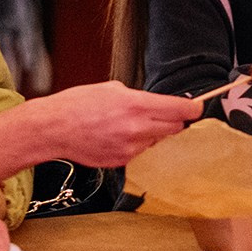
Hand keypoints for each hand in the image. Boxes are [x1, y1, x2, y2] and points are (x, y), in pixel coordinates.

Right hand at [33, 82, 202, 167]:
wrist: (54, 128)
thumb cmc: (79, 104)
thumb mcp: (113, 89)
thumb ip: (140, 98)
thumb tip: (158, 104)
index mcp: (137, 106)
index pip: (180, 110)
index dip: (193, 108)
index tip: (197, 107)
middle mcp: (137, 129)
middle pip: (174, 128)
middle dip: (173, 120)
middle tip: (163, 113)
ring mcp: (130, 148)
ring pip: (157, 141)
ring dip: (152, 134)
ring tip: (128, 124)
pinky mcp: (122, 161)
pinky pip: (140, 152)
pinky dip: (136, 145)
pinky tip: (117, 136)